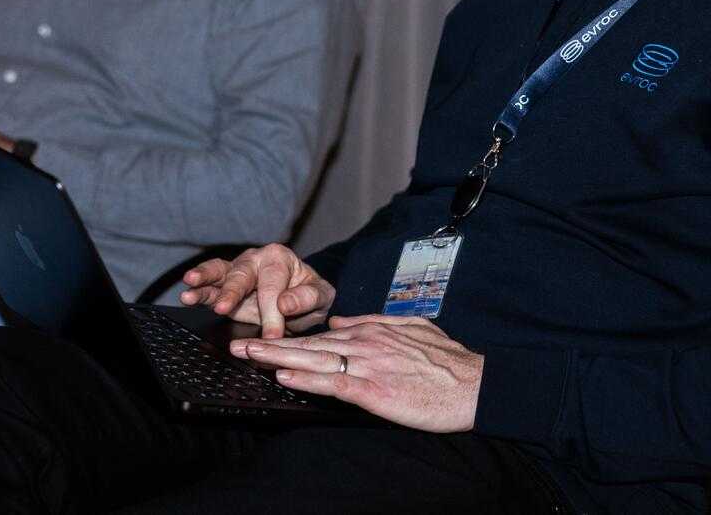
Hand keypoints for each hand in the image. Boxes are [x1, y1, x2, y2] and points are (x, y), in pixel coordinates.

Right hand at [178, 243, 334, 337]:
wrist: (302, 298)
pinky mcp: (224, 288)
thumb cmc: (309, 295)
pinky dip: (198, 291)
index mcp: (279, 259)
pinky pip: (209, 287)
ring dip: (204, 280)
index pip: (273, 287)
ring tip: (190, 286)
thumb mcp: (321, 295)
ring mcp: (237, 272)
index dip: (272, 312)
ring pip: (219, 273)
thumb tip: (285, 303)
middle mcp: (255, 260)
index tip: (273, 335)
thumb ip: (308, 298)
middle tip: (225, 308)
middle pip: (242, 274)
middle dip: (233, 292)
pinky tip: (187, 296)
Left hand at [231, 314, 483, 431]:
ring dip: (277, 359)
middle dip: (269, 345)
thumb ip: (373, 321)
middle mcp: (364, 343)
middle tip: (235, 345)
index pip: (319, 335)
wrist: (475, 384)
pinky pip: (334, 383)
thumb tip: (339, 320)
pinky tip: (285, 378)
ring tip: (248, 357)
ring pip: (314, 360)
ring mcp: (368, 365)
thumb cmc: (447, 361)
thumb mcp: (411, 328)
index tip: (259, 338)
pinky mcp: (376, 390)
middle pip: (307, 345)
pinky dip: (308, 380)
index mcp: (371, 331)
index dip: (286, 337)